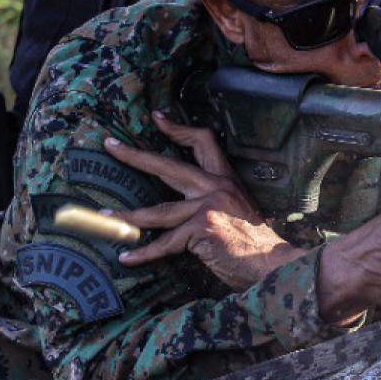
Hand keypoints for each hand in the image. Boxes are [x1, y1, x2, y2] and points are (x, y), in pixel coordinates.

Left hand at [100, 113, 303, 291]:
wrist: (275, 262)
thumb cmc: (257, 244)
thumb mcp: (239, 212)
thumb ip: (215, 203)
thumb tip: (185, 207)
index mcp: (226, 180)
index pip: (203, 142)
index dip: (178, 129)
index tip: (157, 118)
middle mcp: (216, 187)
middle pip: (168, 165)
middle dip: (135, 156)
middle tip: (110, 146)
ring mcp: (208, 206)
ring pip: (158, 210)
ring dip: (127, 217)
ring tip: (105, 218)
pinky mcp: (202, 229)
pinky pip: (165, 243)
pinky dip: (144, 253)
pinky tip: (126, 257)